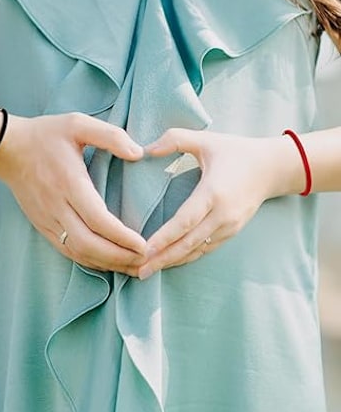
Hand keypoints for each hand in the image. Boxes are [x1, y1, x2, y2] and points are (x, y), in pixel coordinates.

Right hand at [0, 112, 147, 275]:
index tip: (144, 244)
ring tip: (133, 267)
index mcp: (69, 182)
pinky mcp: (42, 226)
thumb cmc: (45, 135)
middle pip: (88, 244)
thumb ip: (110, 136)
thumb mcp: (78, 123)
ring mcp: (47, 219)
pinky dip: (90, 261)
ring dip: (107, 263)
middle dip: (119, 257)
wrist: (7, 149)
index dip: (121, 237)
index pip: (97, 219)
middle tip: (145, 260)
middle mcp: (56, 206)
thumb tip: (139, 153)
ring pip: (78, 252)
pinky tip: (108, 262)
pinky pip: (67, 251)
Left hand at [136, 128, 304, 279]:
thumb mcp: (205, 140)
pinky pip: (205, 249)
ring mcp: (229, 227)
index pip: (185, 221)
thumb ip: (175, 139)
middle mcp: (222, 215)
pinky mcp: (231, 232)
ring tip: (147, 272)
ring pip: (196, 251)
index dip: (164, 237)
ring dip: (172, 262)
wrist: (272, 168)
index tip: (144, 250)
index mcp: (213, 193)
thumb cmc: (235, 152)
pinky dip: (186, 258)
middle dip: (162, 258)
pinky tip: (169, 263)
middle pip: (188, 243)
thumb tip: (146, 149)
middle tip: (139, 271)